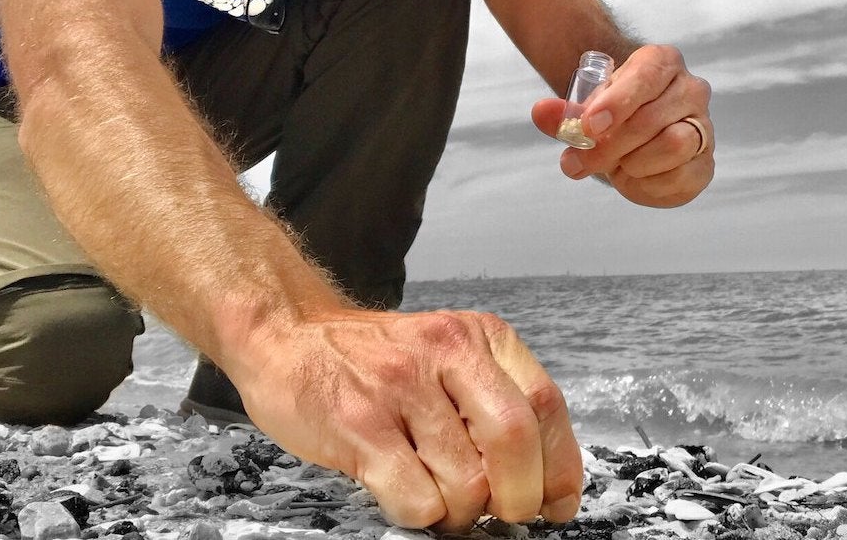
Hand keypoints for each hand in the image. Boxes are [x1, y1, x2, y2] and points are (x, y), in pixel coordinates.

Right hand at [231, 308, 583, 532]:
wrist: (287, 332)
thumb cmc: (375, 359)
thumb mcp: (447, 354)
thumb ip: (495, 399)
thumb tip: (545, 480)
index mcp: (480, 337)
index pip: (546, 404)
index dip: (559, 467)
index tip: (555, 503)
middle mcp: (446, 352)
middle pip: (515, 440)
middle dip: (518, 498)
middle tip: (500, 514)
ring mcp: (400, 386)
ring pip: (466, 482)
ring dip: (459, 512)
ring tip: (436, 495)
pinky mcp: (359, 423)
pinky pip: (416, 499)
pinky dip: (419, 514)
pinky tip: (401, 490)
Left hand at [532, 44, 713, 206]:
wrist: (633, 136)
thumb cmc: (612, 116)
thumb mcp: (585, 111)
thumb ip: (563, 113)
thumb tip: (541, 112)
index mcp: (661, 63)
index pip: (645, 76)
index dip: (617, 104)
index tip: (588, 127)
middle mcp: (690, 89)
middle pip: (651, 118)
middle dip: (609, 146)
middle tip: (577, 162)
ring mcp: (703, 127)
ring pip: (673, 145)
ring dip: (632, 162)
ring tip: (615, 164)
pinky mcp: (705, 164)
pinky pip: (681, 177)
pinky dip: (648, 184)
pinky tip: (633, 177)